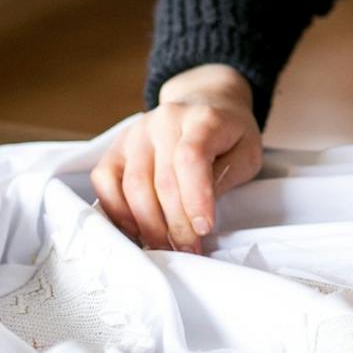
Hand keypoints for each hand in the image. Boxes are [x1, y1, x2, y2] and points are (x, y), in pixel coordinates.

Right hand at [90, 65, 262, 252]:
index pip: (191, 157)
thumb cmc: (228, 136)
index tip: (204, 228)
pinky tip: (136, 229)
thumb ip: (226, 177)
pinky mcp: (117, 147)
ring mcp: (136, 133)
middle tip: (188, 249)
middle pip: (162, 179)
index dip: (195, 198)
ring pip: (133, 185)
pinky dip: (117, 211)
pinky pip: (105, 181)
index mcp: (202, 118)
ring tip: (166, 246)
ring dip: (148, 225)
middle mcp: (164, 121)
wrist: (206, 104)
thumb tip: (198, 212)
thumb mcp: (247, 152)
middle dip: (175, 224)